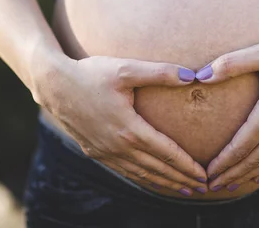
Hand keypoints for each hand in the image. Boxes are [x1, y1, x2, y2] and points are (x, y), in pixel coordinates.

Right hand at [32, 53, 207, 195]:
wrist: (53, 85)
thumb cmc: (90, 73)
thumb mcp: (126, 68)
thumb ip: (160, 72)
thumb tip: (191, 76)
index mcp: (129, 128)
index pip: (167, 153)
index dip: (187, 166)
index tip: (204, 175)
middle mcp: (118, 146)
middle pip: (156, 169)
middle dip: (181, 180)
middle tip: (203, 188)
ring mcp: (104, 152)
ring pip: (140, 174)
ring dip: (163, 183)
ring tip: (182, 190)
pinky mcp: (94, 152)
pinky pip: (124, 171)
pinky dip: (142, 178)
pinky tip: (151, 179)